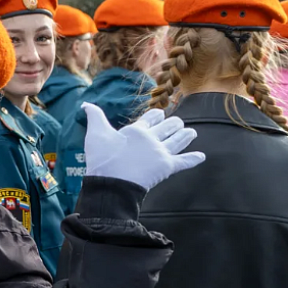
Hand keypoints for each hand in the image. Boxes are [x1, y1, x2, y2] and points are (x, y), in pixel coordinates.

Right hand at [83, 103, 204, 190]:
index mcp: (137, 129)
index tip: (159, 114)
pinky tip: (201, 157)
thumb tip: (85, 104)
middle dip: (174, 124)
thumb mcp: (95, 134)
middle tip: (178, 124)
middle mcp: (152, 138)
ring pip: (179, 140)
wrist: (111, 184)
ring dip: (186, 135)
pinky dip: (193, 159)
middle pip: (169, 127)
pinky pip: (184, 162)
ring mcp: (161, 152)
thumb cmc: (102, 159)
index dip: (156, 115)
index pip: (152, 117)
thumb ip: (94, 117)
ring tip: (191, 132)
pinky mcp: (167, 167)